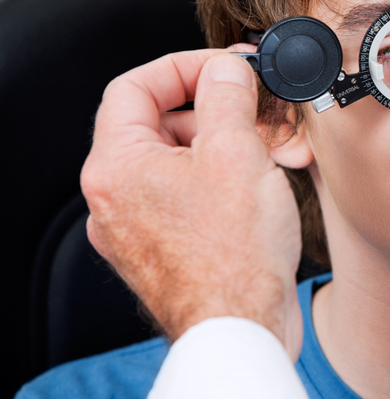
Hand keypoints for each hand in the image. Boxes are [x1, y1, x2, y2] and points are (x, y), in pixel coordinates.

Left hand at [81, 48, 304, 360]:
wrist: (240, 331)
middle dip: (209, 108)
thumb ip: (227, 97)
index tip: (223, 68)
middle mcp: (114, 198)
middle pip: (154, 124)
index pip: (134, 87)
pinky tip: (257, 185)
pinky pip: (183, 197)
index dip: (183, 67)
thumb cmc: (234, 257)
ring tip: (266, 149)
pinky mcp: (162, 252)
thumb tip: (225, 69)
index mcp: (116, 166)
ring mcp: (134, 229)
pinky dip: (217, 180)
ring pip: (173, 162)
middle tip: (252, 104)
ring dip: (220, 144)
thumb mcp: (237, 153)